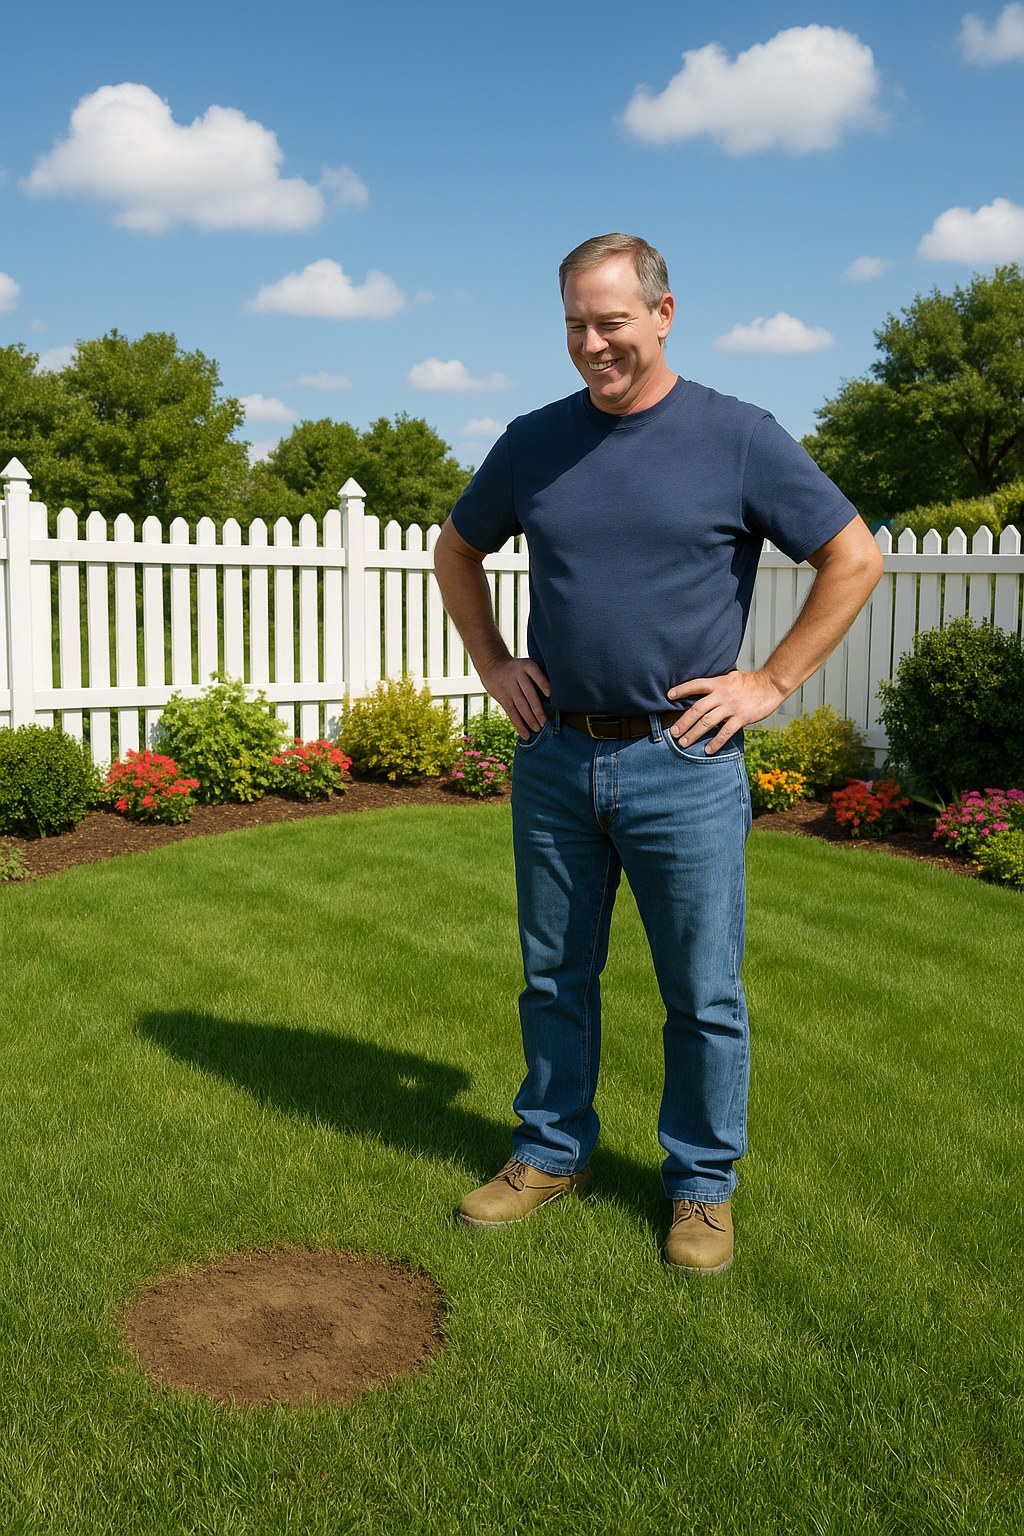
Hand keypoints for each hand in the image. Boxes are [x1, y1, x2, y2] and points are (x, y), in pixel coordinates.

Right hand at [480, 656, 550, 737]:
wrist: (492, 666)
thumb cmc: (518, 669)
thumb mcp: (527, 665)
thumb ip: (539, 676)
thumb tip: (557, 696)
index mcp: (526, 666)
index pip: (535, 674)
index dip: (542, 683)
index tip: (549, 693)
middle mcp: (518, 676)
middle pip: (529, 694)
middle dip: (537, 709)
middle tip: (545, 722)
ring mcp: (510, 688)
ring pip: (520, 705)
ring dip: (530, 719)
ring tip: (538, 729)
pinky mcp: (504, 698)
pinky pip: (512, 713)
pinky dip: (519, 725)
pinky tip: (526, 734)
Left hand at [666, 669, 784, 755]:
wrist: (770, 685)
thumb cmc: (750, 682)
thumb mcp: (730, 677)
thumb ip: (717, 684)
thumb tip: (703, 689)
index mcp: (718, 683)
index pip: (695, 685)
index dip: (682, 689)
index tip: (669, 696)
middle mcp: (722, 695)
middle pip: (697, 709)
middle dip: (683, 722)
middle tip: (673, 732)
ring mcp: (731, 707)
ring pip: (707, 722)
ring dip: (694, 734)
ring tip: (683, 743)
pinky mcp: (741, 718)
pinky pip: (725, 732)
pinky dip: (715, 742)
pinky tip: (707, 750)